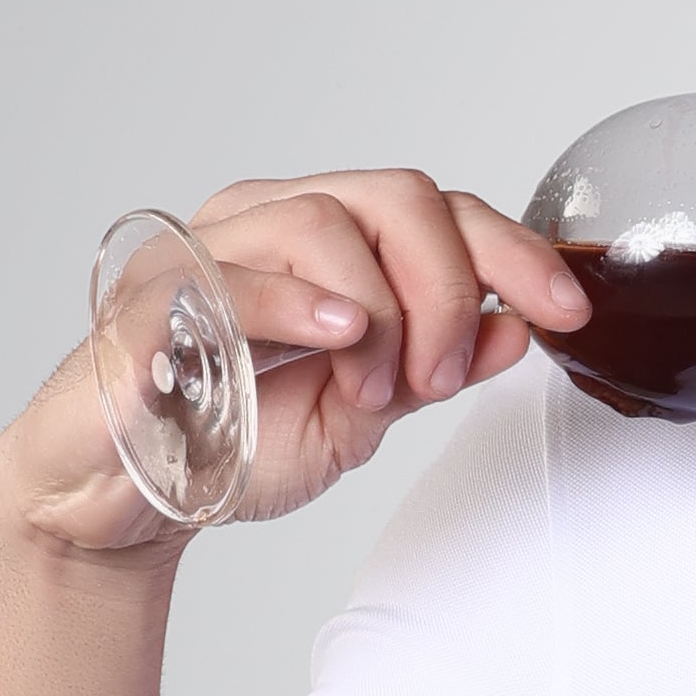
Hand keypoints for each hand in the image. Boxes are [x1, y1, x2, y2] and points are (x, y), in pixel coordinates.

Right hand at [0, 170, 592, 559]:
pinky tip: (343, 336)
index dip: (514, 253)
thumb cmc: (234, 439)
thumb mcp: (365, 412)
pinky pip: (233, 278)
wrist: (129, 498)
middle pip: (393, 197)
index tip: (567, 310)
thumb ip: (437, 367)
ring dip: (382, 311)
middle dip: (453, 285)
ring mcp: (204, 254)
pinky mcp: (149, 304)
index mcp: (323, 241)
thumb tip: (520, 331)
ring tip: (376, 387)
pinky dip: (302, 303)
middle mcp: (264, 224)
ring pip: (322, 223)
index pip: (437, 210)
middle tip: (443, 373)